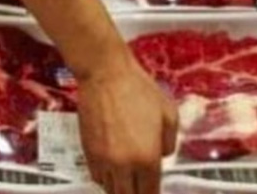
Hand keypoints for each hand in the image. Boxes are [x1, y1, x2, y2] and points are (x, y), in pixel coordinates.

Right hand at [76, 54, 177, 193]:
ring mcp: (102, 159)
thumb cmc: (138, 89)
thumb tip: (161, 154)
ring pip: (110, 188)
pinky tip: (112, 167)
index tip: (153, 188)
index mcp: (147, 158)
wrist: (105, 74)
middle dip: (136, 192)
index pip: (150, 192)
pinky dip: (105, 176)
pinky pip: (96, 175)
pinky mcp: (87, 150)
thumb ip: (169, 143)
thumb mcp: (168, 114)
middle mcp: (124, 165)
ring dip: (120, 186)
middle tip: (141, 185)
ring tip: (127, 178)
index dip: (152, 193)